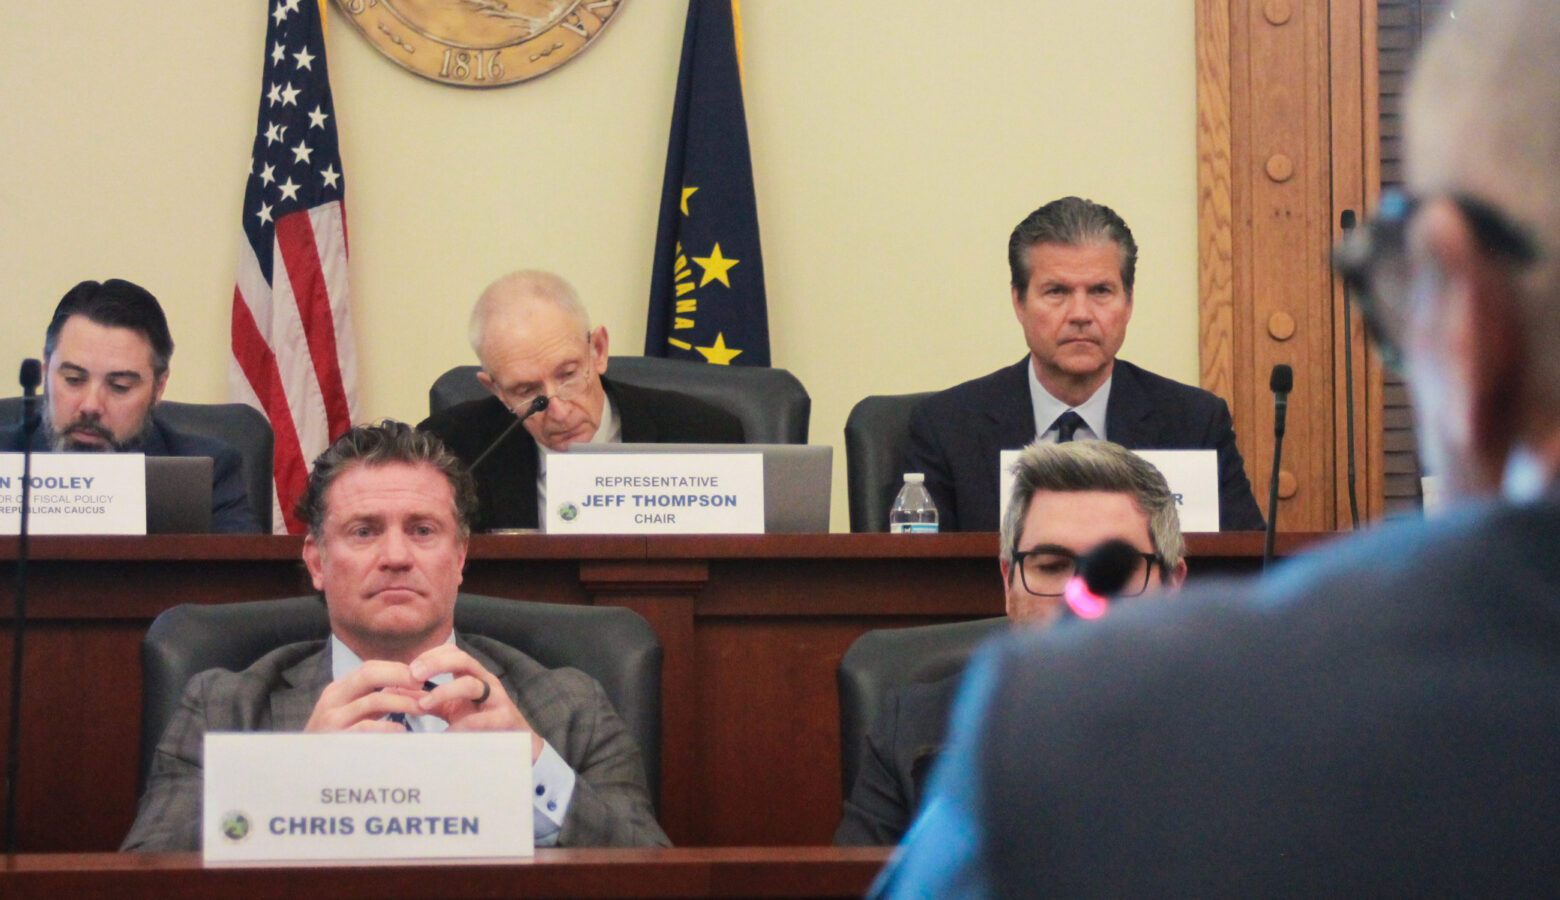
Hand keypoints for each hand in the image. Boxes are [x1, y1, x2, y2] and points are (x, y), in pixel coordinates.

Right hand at [304, 660, 426, 732]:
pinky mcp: (337, 740)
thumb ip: (377, 699)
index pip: (369, 667)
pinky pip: (367, 728)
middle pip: (369, 674)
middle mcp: (333, 700)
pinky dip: (388, 728)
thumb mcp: (354, 714)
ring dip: (403, 702)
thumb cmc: (336, 739)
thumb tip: (412, 687)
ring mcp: (333, 720)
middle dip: (400, 676)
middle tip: (423, 685)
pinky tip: (403, 731)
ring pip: (373, 700)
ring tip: (422, 708)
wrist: (304, 771)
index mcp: (338, 690)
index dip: (397, 669)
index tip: (420, 676)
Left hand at [410, 644, 543, 761]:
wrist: (517, 745)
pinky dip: (459, 726)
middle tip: (414, 675)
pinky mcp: (502, 719)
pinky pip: (479, 719)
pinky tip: (444, 735)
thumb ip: (427, 699)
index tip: (410, 668)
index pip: (452, 652)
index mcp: (471, 676)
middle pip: (462, 659)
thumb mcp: (451, 708)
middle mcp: (485, 681)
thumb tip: (394, 691)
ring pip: (470, 684)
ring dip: (443, 692)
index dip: (430, 655)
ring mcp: (495, 698)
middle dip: (435, 664)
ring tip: (423, 705)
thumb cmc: (480, 723)